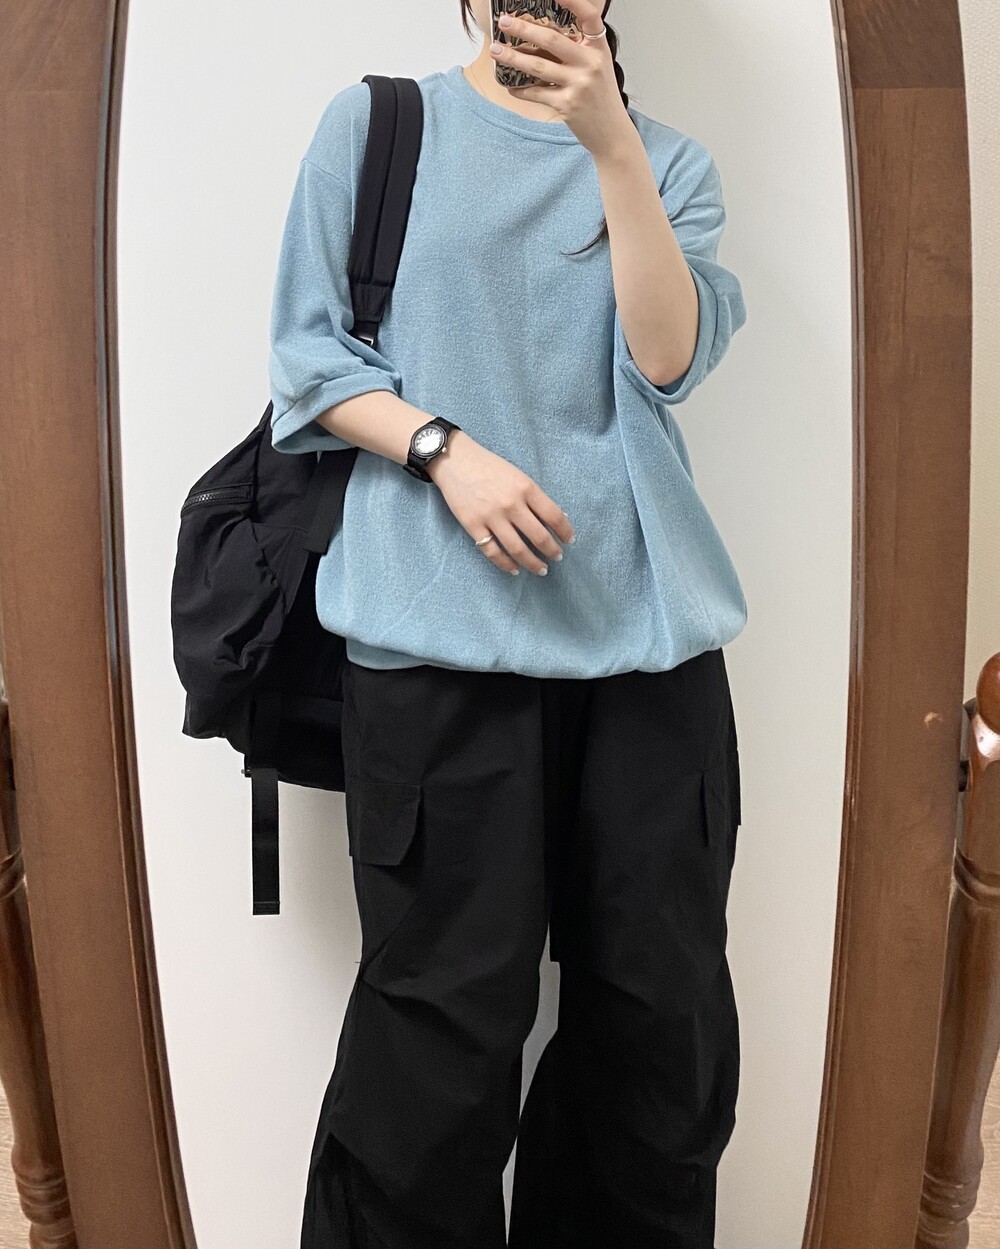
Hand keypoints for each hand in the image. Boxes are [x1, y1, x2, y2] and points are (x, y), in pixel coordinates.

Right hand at [427, 431, 574, 575]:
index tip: (569, 540)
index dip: (565, 532)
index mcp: (526, 488)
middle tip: (557, 557)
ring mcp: (492, 517)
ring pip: (518, 549)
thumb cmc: (489, 467)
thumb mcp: (518, 475)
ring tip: (541, 569)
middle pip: (539, 537)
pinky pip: (493, 552)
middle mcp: (511, 504)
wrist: (455, 461)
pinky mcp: (473, 526)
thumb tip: (554, 518)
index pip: (554, 516)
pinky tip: (515, 569)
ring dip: (533, 563)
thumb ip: (534, 496)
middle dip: (552, 551)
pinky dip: (506, 564)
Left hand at [489, 1, 629, 158]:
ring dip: (513, 57)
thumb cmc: (601, 99)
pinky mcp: (567, 105)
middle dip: (524, 29)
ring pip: (538, 66)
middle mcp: (591, 63)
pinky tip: (509, 85)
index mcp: (599, 48)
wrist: (612, 133)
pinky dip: (521, 89)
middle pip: (552, 40)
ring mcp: (579, 85)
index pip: (589, 16)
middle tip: (504, 22)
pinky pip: (537, 93)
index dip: (573, 2)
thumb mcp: (597, 68)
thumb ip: (576, 51)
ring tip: (495, 51)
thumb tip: (540, 37)